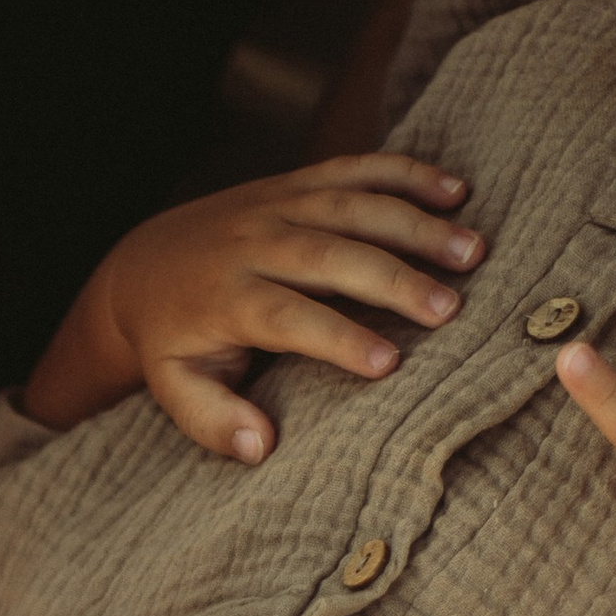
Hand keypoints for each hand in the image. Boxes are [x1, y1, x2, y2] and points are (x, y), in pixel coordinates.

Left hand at [20, 158, 482, 461]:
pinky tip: (457, 190)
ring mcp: (276, 205)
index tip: (389, 364)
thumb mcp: (174, 388)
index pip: (286, 316)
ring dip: (415, 224)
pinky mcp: (295, 182)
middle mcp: (253, 243)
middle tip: (451, 308)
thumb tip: (260, 447)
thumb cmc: (172, 341)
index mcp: (226, 298)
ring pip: (351, 206)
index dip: (337, 338)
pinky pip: (353, 168)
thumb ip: (212, 420)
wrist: (142, 266)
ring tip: (473, 251)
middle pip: (329, 255)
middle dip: (392, 280)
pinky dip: (405, 173)